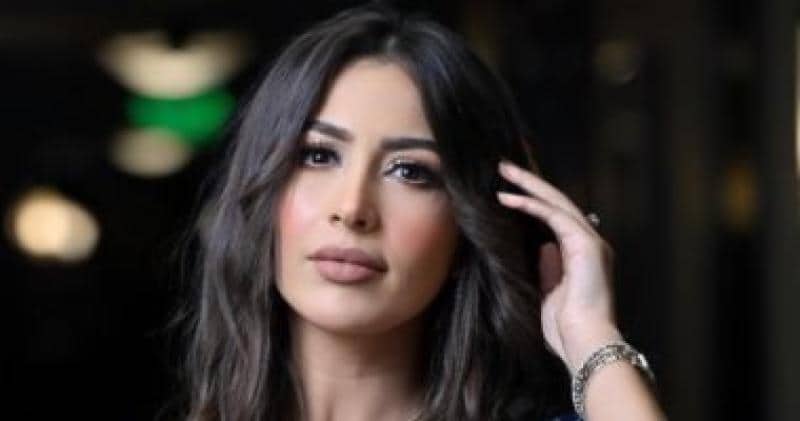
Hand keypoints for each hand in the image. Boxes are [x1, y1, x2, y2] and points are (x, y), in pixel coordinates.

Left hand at [497, 160, 622, 373]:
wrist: (584, 342)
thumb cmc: (566, 328)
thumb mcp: (549, 294)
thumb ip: (547, 269)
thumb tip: (541, 248)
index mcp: (582, 254)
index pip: (556, 217)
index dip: (534, 200)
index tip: (510, 189)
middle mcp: (590, 242)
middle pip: (557, 201)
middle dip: (530, 182)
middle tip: (504, 167)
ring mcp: (590, 241)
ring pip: (556, 201)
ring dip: (528, 185)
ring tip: (504, 171)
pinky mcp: (586, 243)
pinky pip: (554, 215)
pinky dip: (530, 204)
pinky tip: (508, 198)